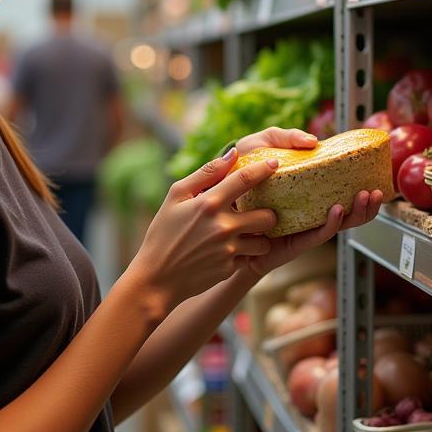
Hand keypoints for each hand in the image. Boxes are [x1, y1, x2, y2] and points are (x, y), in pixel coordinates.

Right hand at [127, 148, 279, 316]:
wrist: (157, 278)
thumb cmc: (163, 233)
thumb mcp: (176, 196)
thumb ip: (205, 173)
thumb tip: (233, 154)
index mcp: (208, 203)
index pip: (245, 179)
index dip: (264, 169)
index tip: (275, 163)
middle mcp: (223, 226)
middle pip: (267, 216)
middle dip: (267, 213)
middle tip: (258, 213)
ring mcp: (228, 250)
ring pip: (264, 242)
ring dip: (259, 237)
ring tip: (246, 235)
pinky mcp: (230, 268)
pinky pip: (249, 258)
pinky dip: (244, 254)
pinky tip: (228, 251)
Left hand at [231, 126, 382, 276]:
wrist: (214, 206)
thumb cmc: (238, 176)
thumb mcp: (259, 147)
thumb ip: (284, 137)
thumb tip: (314, 141)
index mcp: (309, 191)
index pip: (343, 191)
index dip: (362, 186)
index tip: (375, 174)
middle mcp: (310, 210)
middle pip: (349, 211)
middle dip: (367, 204)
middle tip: (376, 191)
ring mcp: (303, 225)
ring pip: (339, 224)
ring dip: (356, 213)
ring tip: (364, 197)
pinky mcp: (293, 240)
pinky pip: (317, 234)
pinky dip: (330, 223)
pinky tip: (336, 209)